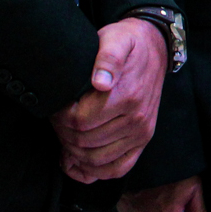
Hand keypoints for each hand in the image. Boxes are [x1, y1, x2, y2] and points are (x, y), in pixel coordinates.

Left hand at [50, 17, 166, 182]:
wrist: (155, 48)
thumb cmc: (129, 43)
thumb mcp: (115, 39)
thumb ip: (107, 58)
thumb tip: (101, 82)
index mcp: (128, 96)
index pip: (80, 122)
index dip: (60, 118)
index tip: (55, 107)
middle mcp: (137, 119)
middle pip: (85, 142)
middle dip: (63, 133)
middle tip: (57, 119)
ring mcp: (141, 133)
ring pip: (96, 160)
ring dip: (74, 152)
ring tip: (65, 135)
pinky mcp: (142, 141)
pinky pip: (118, 169)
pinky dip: (94, 172)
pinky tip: (77, 162)